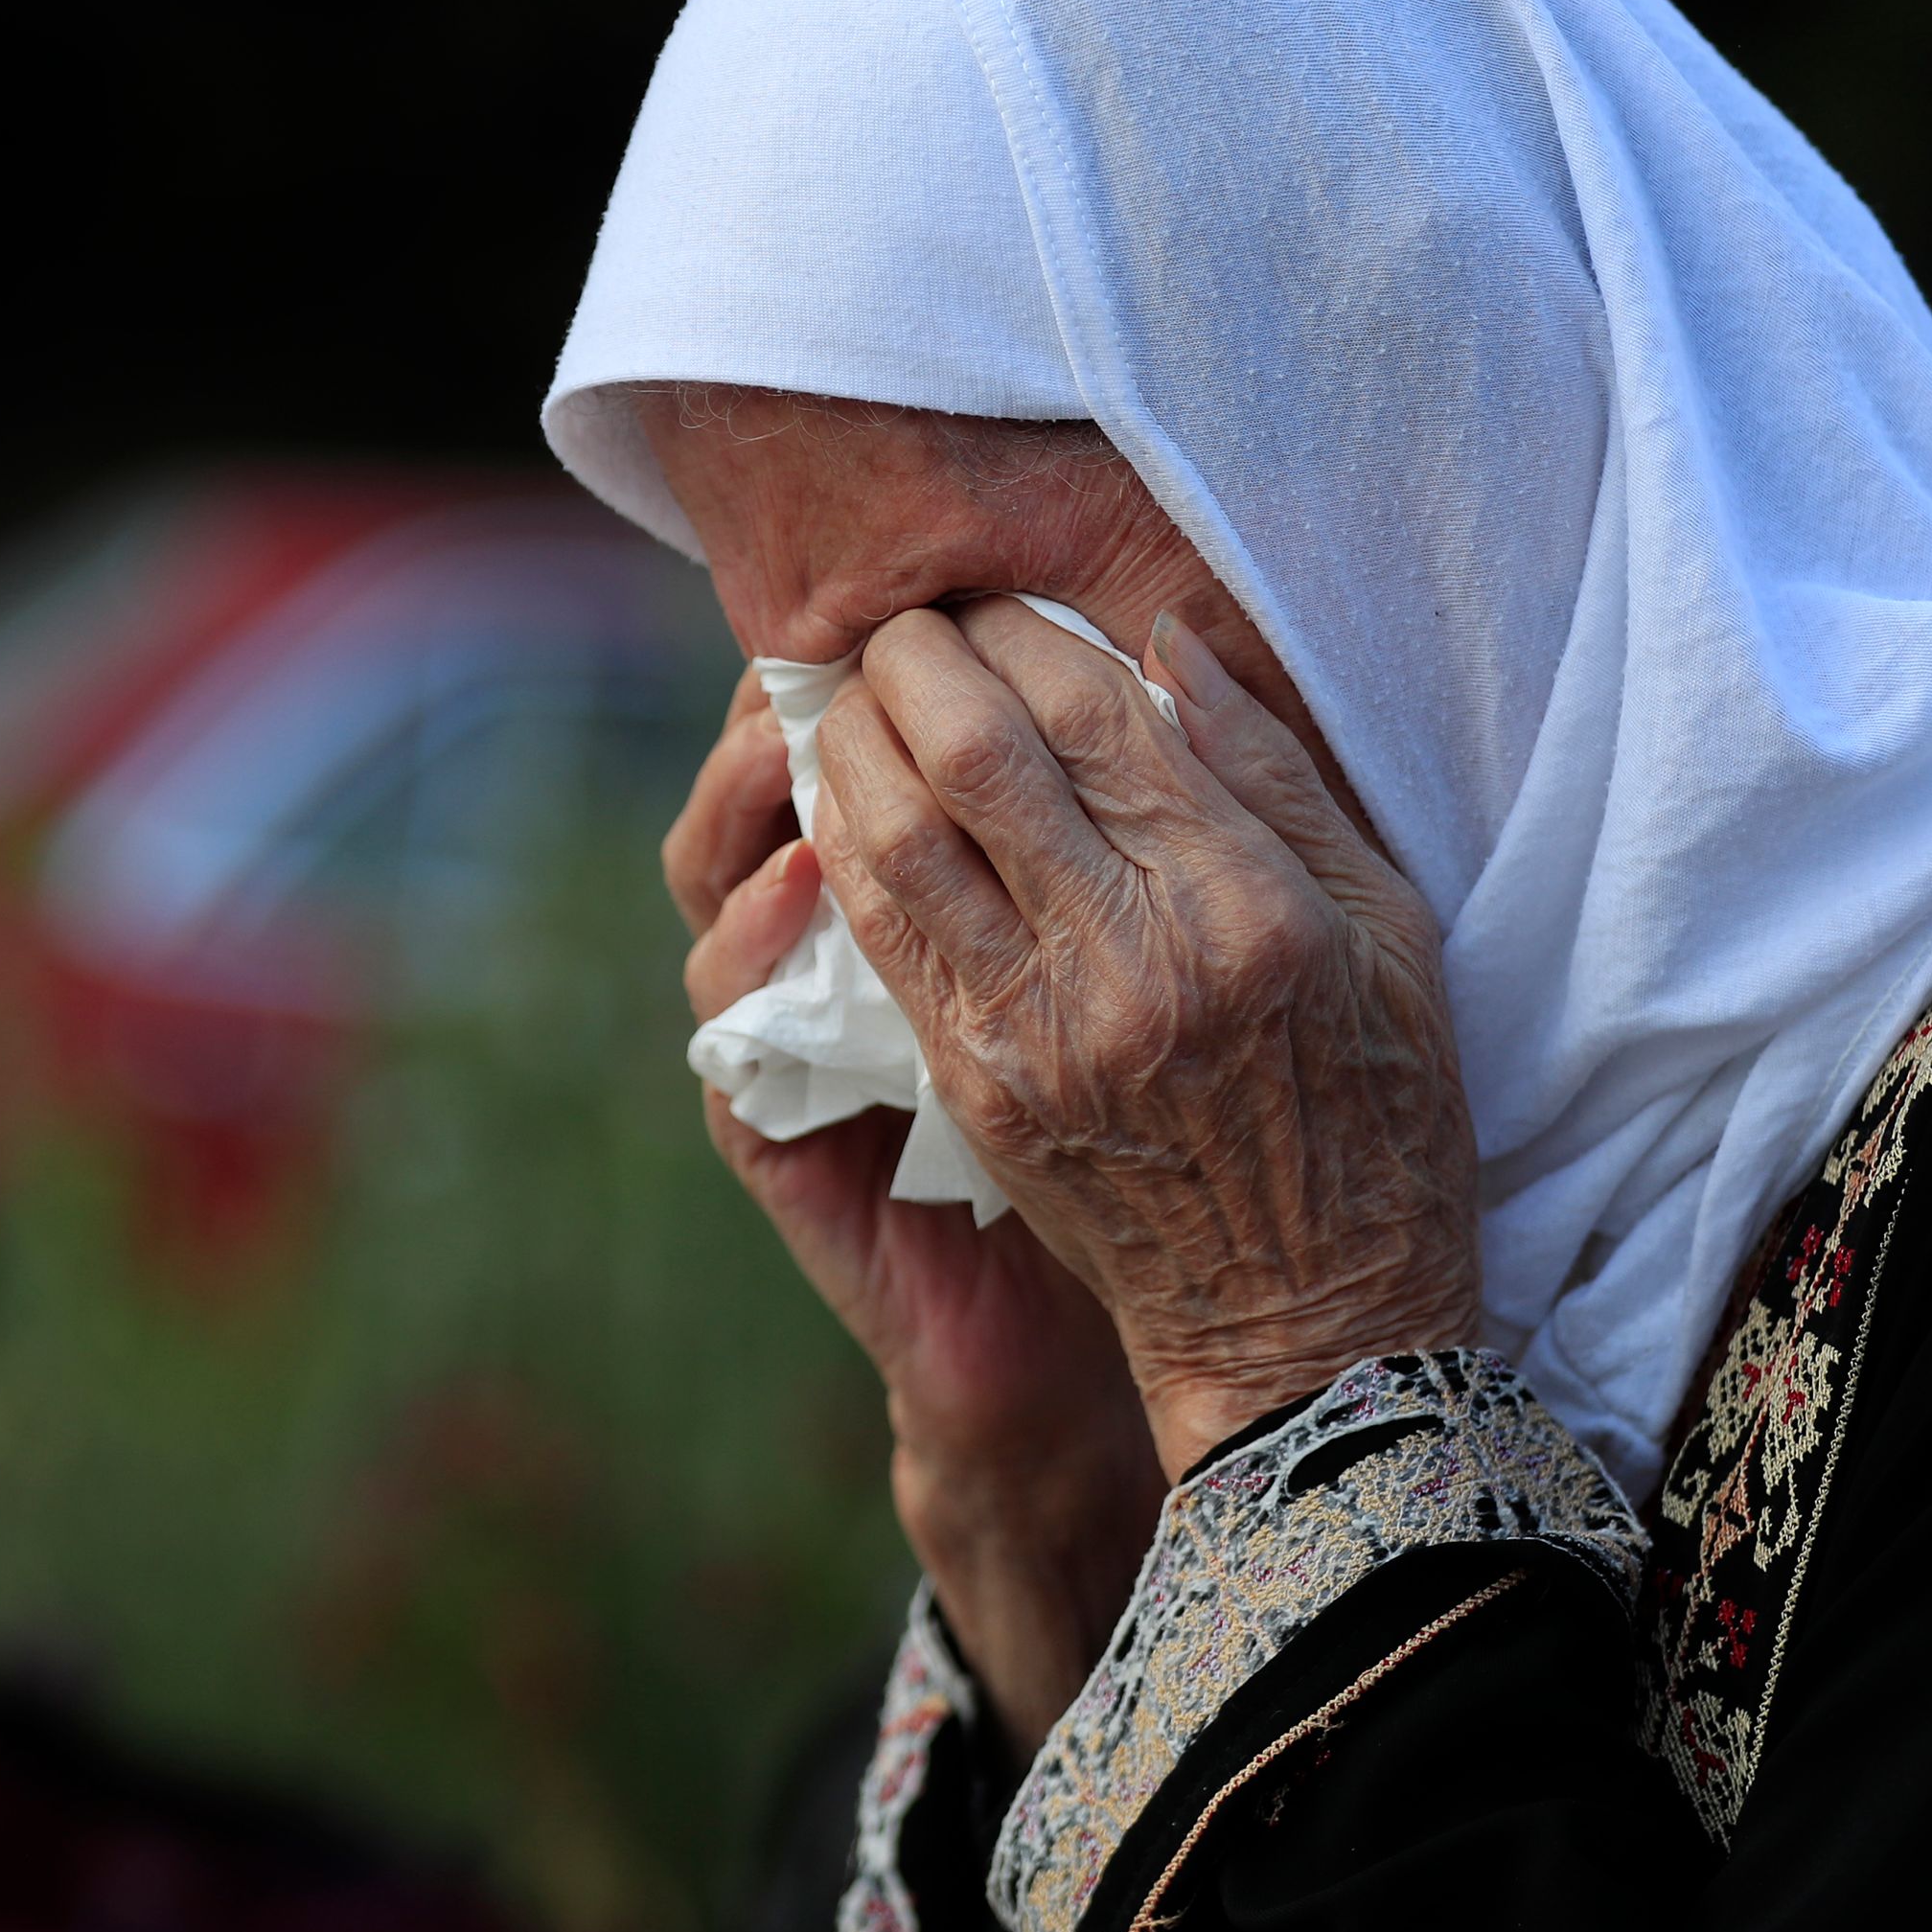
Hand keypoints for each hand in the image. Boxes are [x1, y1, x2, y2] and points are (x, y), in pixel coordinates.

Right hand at [668, 666, 1159, 1748]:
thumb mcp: (1201, 954)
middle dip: (811, 699)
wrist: (1198, 1341)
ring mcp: (821, 1048)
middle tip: (843, 632)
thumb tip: (1164, 653)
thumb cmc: (1207, 1136)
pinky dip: (753, 947)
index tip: (936, 590)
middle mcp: (876, 957)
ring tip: (802, 726)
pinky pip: (737, 1031)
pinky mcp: (795, 1145)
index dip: (895, 659)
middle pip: (780, 783)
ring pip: (724, 886)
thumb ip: (1166, 826)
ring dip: (745, 794)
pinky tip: (802, 879)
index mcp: (972, 903)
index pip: (893, 740)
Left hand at [814, 601, 1481, 1479]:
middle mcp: (1132, 961)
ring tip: (850, 692)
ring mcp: (1042, 1033)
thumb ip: (1277, 777)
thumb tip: (1170, 643)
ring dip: (854, 743)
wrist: (1312, 1321)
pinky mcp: (982, 1093)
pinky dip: (846, 850)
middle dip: (912, 661)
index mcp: (1243, 906)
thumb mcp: (1389, 928)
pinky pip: (885, 939)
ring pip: (898, 839)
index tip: (992, 598)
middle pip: (973, 755)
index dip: (1019, 630)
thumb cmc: (1378, 1108)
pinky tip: (842, 802)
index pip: (1090, 715)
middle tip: (900, 624)